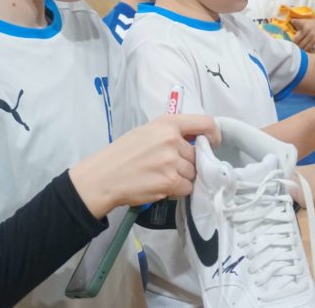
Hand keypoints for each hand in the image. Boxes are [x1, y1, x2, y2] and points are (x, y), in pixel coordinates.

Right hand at [69, 114, 219, 218]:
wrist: (102, 178)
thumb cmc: (122, 154)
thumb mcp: (146, 132)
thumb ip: (171, 133)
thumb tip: (197, 142)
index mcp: (167, 123)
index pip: (205, 123)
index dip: (213, 135)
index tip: (212, 144)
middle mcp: (172, 140)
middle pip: (197, 154)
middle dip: (187, 163)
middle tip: (167, 168)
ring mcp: (172, 161)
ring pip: (193, 172)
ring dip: (182, 178)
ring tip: (161, 177)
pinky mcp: (170, 181)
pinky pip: (187, 187)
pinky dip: (178, 191)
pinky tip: (161, 187)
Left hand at [291, 18, 314, 51]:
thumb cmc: (310, 25)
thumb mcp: (305, 21)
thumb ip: (297, 23)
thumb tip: (291, 23)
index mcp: (303, 23)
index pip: (298, 22)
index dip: (295, 21)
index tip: (292, 21)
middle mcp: (307, 28)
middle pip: (297, 39)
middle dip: (294, 43)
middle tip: (292, 46)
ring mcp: (311, 35)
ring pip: (302, 44)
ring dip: (299, 47)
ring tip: (297, 48)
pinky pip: (307, 47)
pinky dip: (305, 49)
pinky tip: (303, 49)